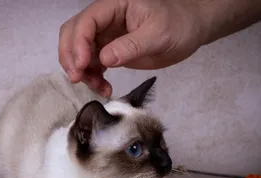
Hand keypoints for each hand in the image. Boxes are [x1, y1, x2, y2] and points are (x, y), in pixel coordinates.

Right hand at [58, 0, 207, 96]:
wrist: (189, 30)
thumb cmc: (178, 24)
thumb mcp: (158, 34)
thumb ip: (131, 46)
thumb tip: (104, 59)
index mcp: (114, 6)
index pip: (86, 21)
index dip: (78, 43)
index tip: (81, 65)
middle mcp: (105, 19)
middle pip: (73, 33)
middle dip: (71, 56)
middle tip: (78, 78)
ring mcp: (106, 35)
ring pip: (79, 51)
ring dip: (82, 71)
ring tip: (98, 87)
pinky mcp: (110, 51)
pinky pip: (92, 64)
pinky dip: (93, 77)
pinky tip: (103, 87)